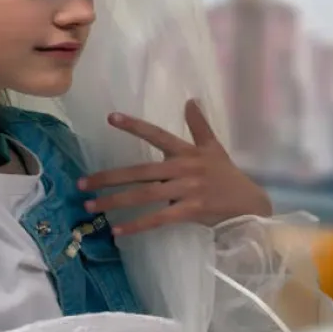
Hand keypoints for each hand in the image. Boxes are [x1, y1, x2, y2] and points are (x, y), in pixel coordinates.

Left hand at [78, 100, 271, 236]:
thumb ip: (199, 125)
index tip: (111, 118)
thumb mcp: (214, 147)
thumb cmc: (228, 176)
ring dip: (115, 202)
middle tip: (82, 184)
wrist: (250, 204)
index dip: (134, 126)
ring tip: (91, 207)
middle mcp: (184, 169)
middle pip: (140, 172)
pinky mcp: (190, 212)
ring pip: (144, 196)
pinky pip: (158, 218)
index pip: (157, 135)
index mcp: (187, 152)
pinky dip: (136, 226)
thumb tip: (190, 100)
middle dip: (109, 178)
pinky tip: (117, 231)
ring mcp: (187, 191)